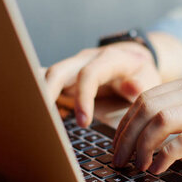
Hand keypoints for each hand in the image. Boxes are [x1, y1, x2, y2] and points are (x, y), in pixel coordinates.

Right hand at [45, 42, 160, 126]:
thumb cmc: (141, 72)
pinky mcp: (66, 76)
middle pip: (58, 72)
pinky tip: (38, 117)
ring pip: (46, 76)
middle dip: (46, 95)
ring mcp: (73, 66)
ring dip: (37, 96)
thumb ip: (141, 84)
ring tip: (32, 120)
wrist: (134, 58)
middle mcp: (86, 59)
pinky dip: (39, 97)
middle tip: (43, 122)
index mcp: (109, 58)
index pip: (89, 74)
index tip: (84, 122)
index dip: (83, 98)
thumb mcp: (149, 77)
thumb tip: (132, 88)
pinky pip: (47, 83)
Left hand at [112, 72, 181, 173]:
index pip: (146, 98)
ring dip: (141, 146)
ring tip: (137, 165)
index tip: (118, 144)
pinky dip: (164, 157)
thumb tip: (146, 128)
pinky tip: (159, 168)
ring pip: (160, 122)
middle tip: (119, 159)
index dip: (125, 123)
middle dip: (126, 137)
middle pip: (147, 108)